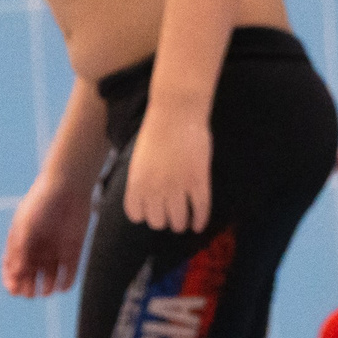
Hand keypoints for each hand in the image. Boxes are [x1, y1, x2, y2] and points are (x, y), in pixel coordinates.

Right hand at [1, 170, 93, 296]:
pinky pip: (69, 272)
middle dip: (28, 289)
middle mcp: (37, 250)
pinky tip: (63, 287)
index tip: (14, 288)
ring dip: (46, 289)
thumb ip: (19, 248)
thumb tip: (15, 273)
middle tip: (29, 292)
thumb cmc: (41, 202)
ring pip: (49, 279)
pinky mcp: (73, 249)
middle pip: (30, 279)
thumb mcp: (25, 225)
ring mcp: (55, 251)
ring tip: (46, 290)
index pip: (12, 271)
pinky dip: (66, 282)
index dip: (12, 283)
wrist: (68, 185)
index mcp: (21, 244)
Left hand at [123, 112, 214, 231]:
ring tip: (184, 220)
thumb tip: (149, 198)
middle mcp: (155, 189)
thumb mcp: (138, 160)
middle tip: (170, 213)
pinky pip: (200, 209)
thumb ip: (141, 181)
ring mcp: (178, 186)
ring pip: (179, 220)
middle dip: (164, 219)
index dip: (145, 215)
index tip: (152, 212)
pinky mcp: (199, 181)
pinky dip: (200, 220)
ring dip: (181, 223)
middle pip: (158, 221)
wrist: (177, 113)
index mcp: (137, 183)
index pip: (137, 215)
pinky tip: (199, 224)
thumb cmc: (156, 131)